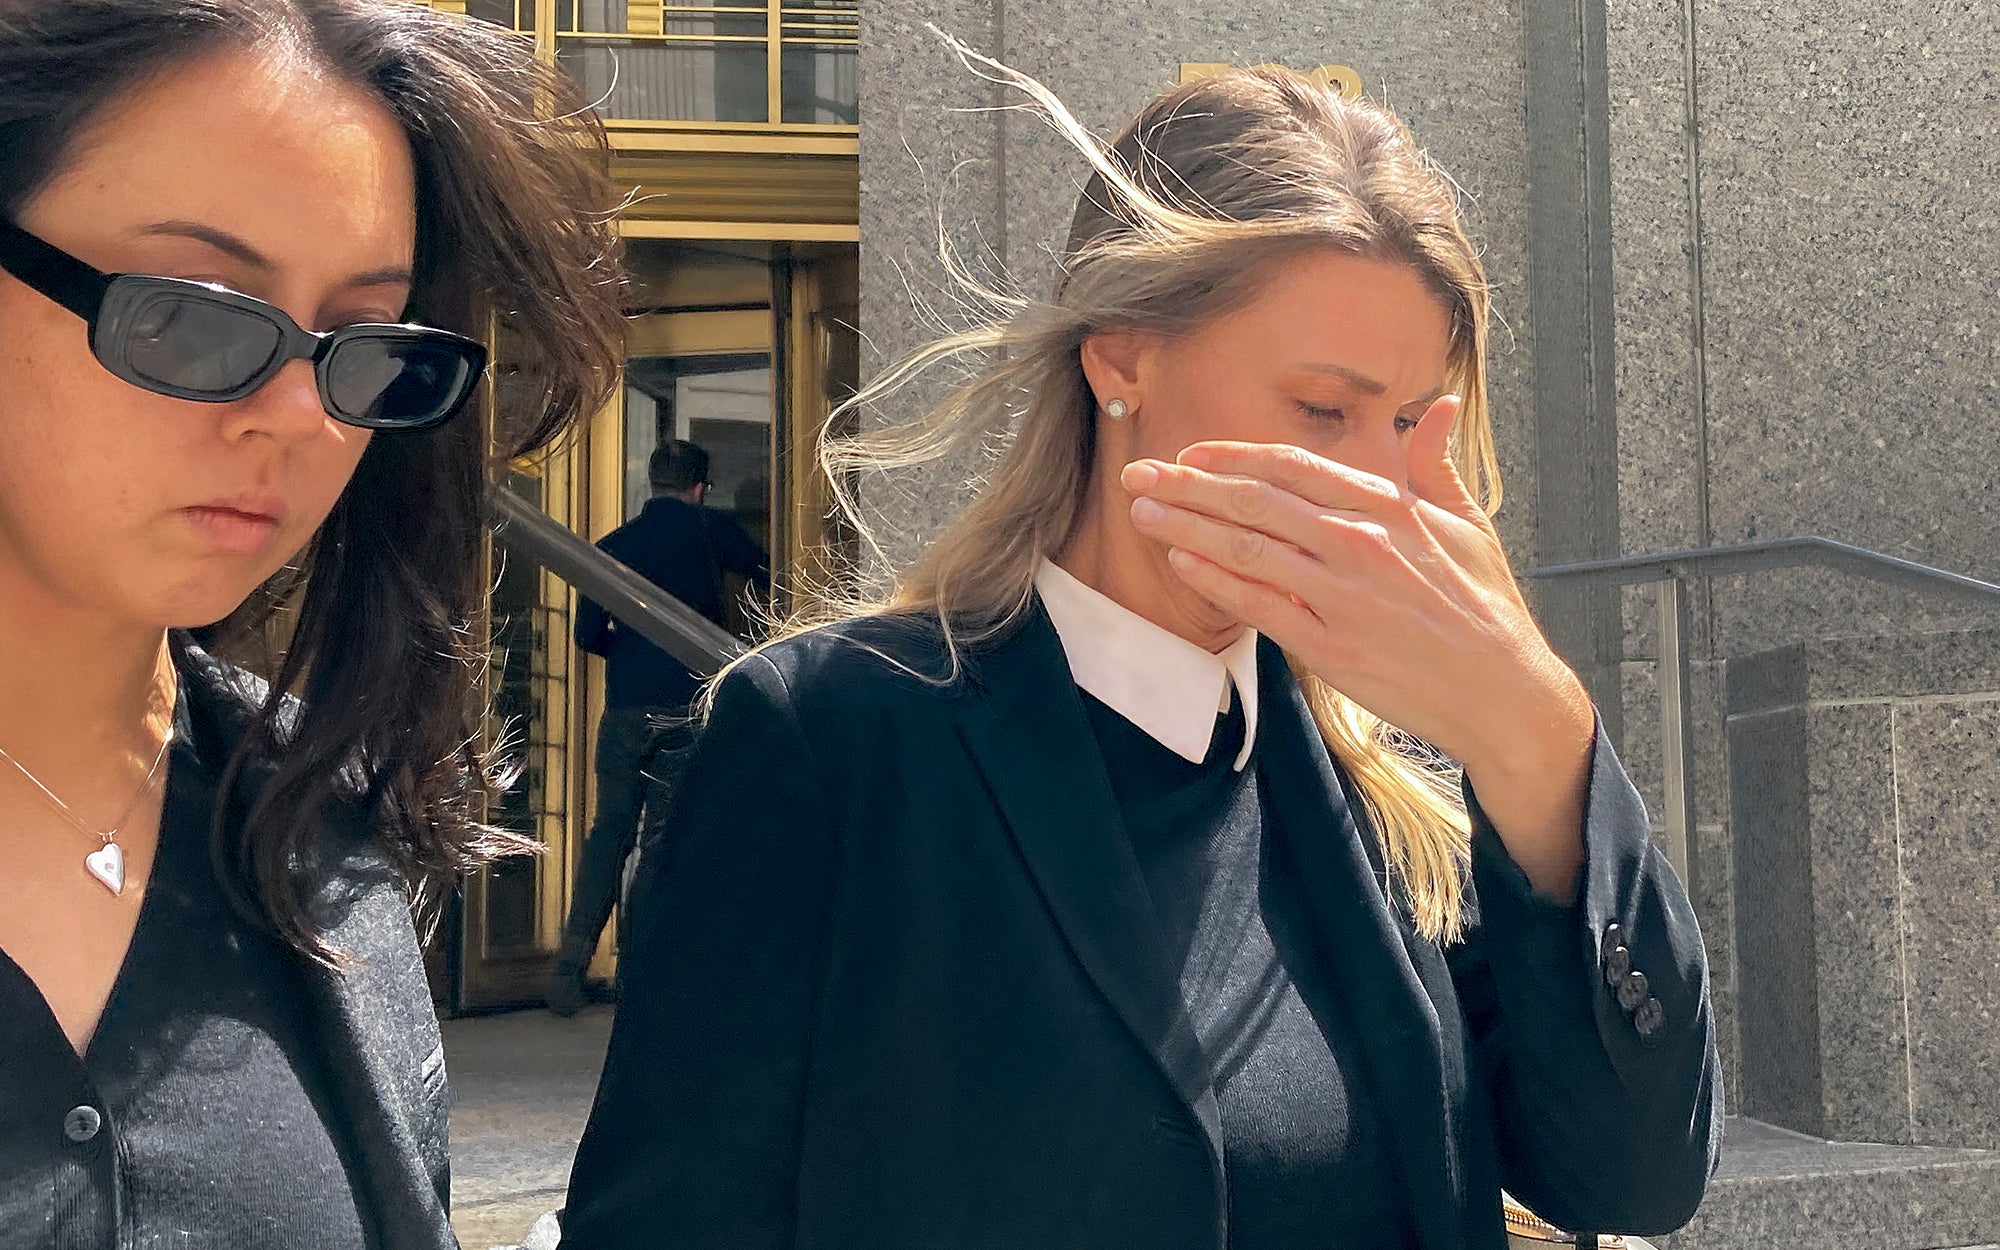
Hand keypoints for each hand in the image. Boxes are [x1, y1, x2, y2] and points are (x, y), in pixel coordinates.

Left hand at [1121, 396, 1594, 895]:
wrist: (1503, 692)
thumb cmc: (1484, 607)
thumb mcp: (1468, 524)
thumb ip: (1434, 463)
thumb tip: (1436, 406)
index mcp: (1387, 506)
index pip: (1292, 466)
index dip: (1233, 457)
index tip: (1190, 453)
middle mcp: (1359, 543)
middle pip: (1254, 500)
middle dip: (1187, 484)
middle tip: (1138, 472)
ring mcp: (1342, 595)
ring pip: (1246, 548)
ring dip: (1185, 527)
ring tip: (1142, 512)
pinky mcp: (1330, 646)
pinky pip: (1258, 605)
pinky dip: (1215, 581)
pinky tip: (1180, 564)